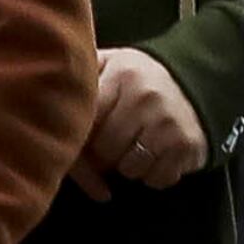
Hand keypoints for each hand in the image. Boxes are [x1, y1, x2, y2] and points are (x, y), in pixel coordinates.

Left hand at [66, 47, 208, 198]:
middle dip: (104, 155)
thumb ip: (79, 81)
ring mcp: (168, 124)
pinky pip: (155, 179)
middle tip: (112, 144)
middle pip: (105, 151)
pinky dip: (152, 175)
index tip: (83, 138)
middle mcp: (145, 98)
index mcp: (121, 75)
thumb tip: (47, 122)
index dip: (80, 138)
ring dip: (128, 166)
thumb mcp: (108, 64)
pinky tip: (155, 155)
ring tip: (135, 146)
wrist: (196, 80)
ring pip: (129, 169)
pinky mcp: (186, 146)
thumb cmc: (138, 80)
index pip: (86, 122)